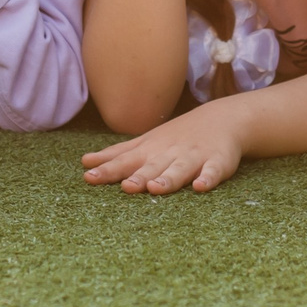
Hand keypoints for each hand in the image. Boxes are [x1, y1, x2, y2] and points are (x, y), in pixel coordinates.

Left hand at [82, 109, 244, 193]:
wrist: (221, 119)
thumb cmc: (176, 137)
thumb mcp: (146, 143)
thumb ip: (117, 155)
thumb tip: (84, 163)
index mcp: (150, 151)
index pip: (125, 162)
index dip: (107, 170)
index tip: (89, 178)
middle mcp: (169, 153)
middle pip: (152, 167)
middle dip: (138, 177)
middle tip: (125, 187)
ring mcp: (194, 157)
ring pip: (180, 169)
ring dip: (168, 178)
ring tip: (156, 187)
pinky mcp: (217, 162)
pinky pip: (213, 171)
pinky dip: (208, 177)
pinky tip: (200, 186)